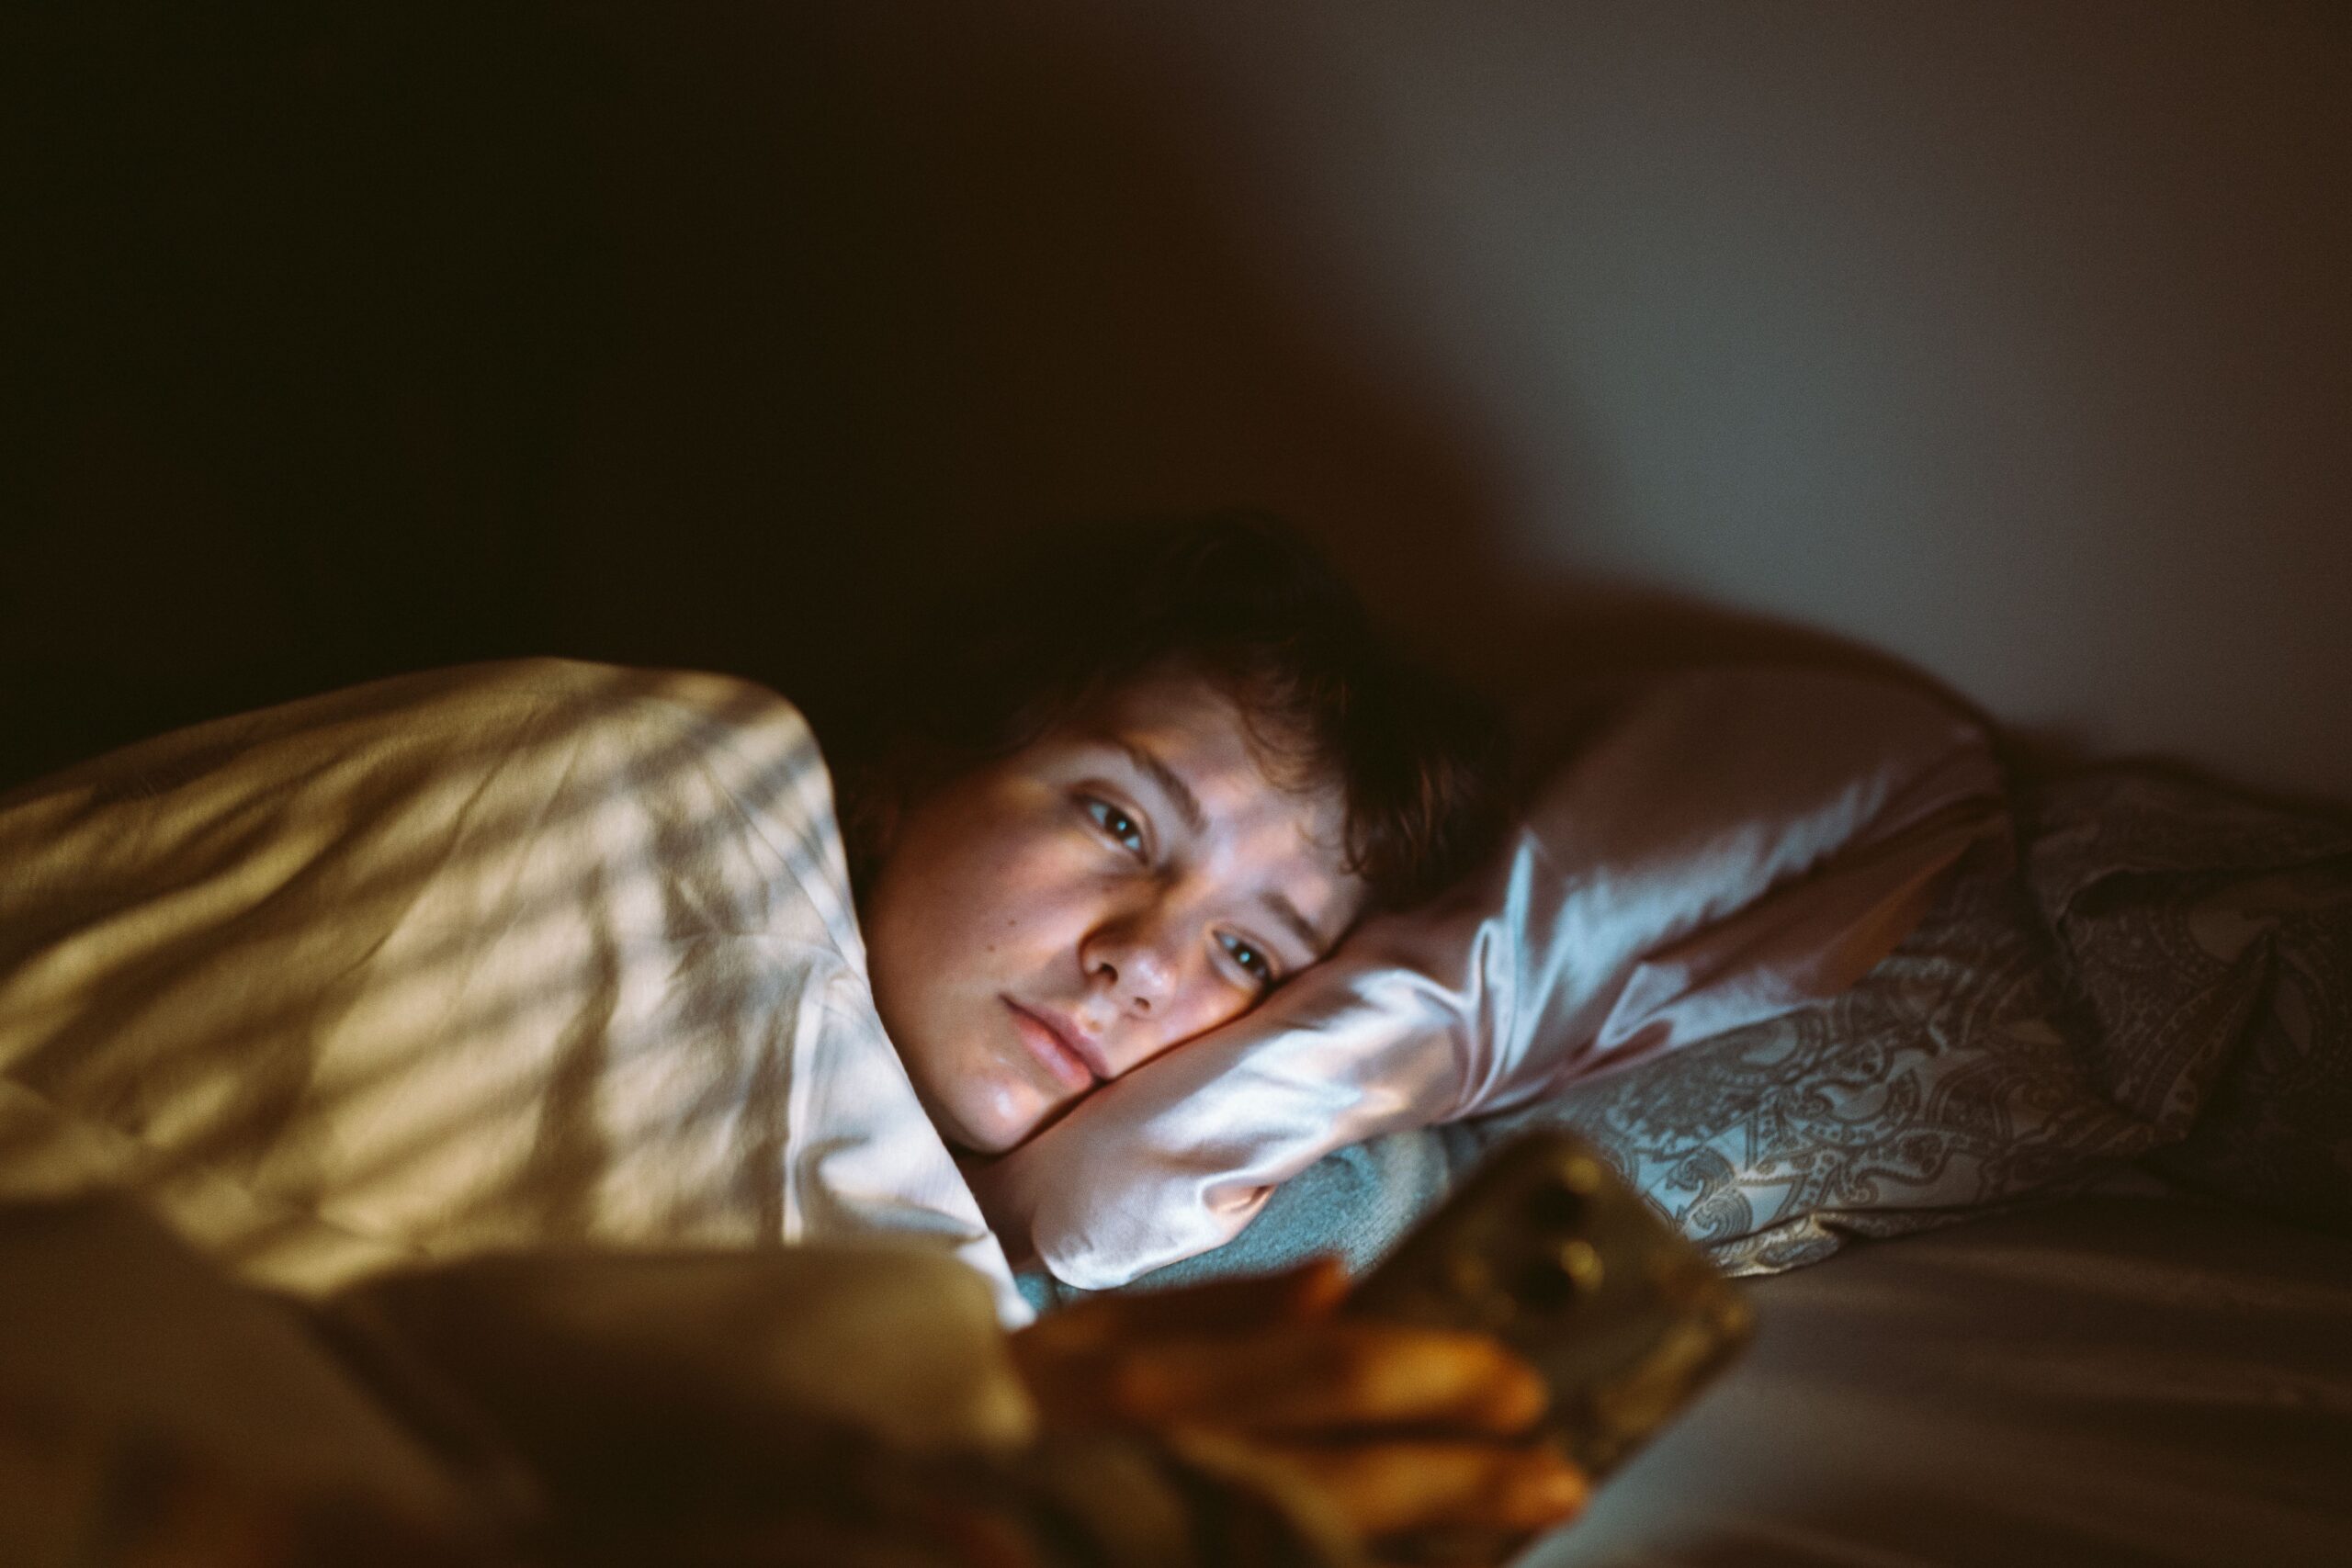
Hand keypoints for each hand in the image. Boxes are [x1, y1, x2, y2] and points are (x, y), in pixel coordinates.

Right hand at [1009, 1258, 1585, 1563]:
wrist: (889, 1487)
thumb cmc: (1002, 1404)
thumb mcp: (1095, 1332)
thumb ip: (1219, 1310)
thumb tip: (1341, 1280)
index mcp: (1149, 1386)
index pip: (1327, 1372)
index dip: (1435, 1376)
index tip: (1517, 1381)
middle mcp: (1161, 1467)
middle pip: (1345, 1475)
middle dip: (1465, 1478)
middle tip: (1557, 1473)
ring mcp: (1159, 1535)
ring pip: (1320, 1543)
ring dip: (1433, 1537)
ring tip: (1514, 1520)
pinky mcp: (1161, 1567)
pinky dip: (1351, 1564)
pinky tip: (1418, 1561)